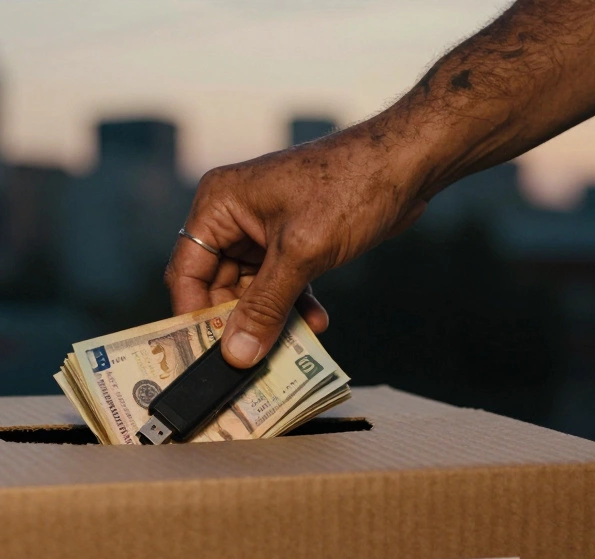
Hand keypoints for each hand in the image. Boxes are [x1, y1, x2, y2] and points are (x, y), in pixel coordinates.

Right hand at [164, 122, 428, 367]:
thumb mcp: (301, 253)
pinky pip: (280, 283)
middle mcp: (233, 215)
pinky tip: (316, 323)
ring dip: (271, 318)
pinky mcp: (292, 240)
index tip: (206, 355)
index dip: (194, 315)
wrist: (407, 161)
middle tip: (250, 362)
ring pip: (251, 289)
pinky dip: (294, 304)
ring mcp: (263, 229)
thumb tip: (236, 354)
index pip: (187, 270)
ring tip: (291, 348)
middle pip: (217, 285)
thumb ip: (265, 307)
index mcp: (219, 204)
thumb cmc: (349, 189)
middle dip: (238, 322)